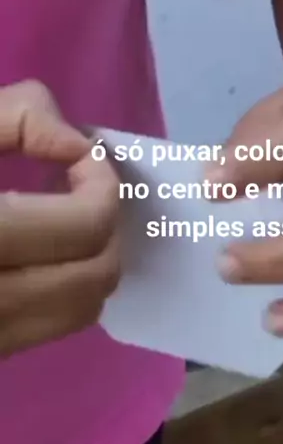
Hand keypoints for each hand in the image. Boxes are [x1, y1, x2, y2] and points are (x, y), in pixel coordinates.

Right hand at [0, 81, 120, 356]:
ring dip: (93, 258)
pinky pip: (51, 327)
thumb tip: (75, 142)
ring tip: (63, 216)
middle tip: (80, 186)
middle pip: (96, 275)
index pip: (84, 226)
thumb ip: (15, 116)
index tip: (80, 156)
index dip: (100, 182)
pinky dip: (67, 287)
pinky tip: (41, 250)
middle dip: (106, 224)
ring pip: (82, 309)